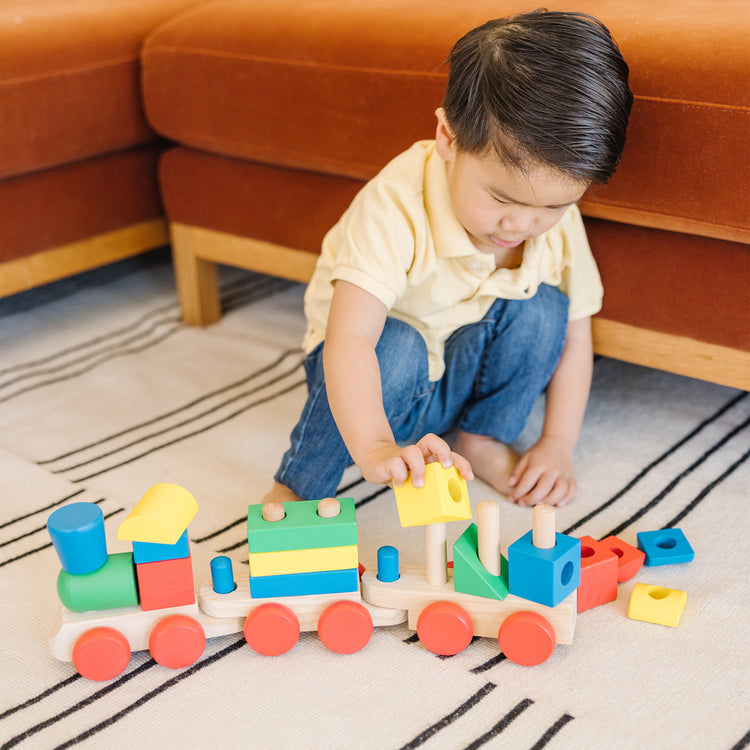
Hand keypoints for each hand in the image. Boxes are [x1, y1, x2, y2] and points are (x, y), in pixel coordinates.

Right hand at [358, 433, 473, 488]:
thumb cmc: (402, 473)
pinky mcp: (389, 461)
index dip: (461, 462)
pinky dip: (400, 475)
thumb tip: (449, 502)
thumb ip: (432, 484)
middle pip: (432, 441)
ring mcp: (402, 455)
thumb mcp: (420, 479)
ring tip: (419, 485)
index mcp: (429, 456)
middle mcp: (418, 452)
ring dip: (419, 469)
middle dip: (443, 452)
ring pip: (413, 451)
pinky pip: (396, 464)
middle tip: (446, 468)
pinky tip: (400, 484)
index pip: (448, 452)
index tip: (468, 477)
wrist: (374, 462)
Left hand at [508, 436, 575, 506]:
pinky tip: (559, 504)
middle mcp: (552, 469)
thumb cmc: (539, 452)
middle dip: (531, 499)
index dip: (518, 492)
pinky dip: (567, 499)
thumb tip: (510, 485)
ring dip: (550, 501)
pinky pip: (572, 490)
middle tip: (522, 503)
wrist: (558, 441)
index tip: (511, 498)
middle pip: (543, 488)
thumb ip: (518, 471)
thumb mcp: (526, 458)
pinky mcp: (571, 477)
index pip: (527, 482)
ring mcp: (564, 473)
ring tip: (539, 505)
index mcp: (539, 464)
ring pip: (560, 490)